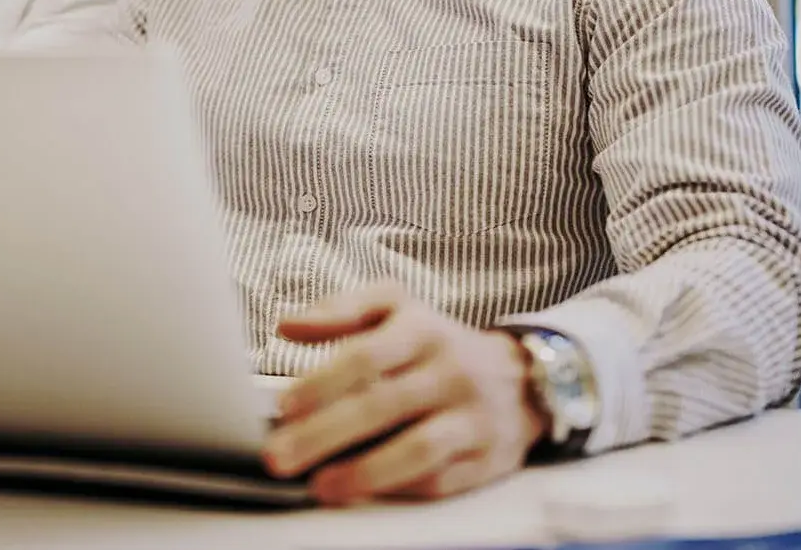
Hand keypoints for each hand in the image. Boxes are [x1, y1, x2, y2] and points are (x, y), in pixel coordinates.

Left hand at [263, 281, 546, 504]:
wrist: (520, 377)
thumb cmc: (438, 343)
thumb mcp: (396, 307)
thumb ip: (340, 310)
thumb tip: (287, 326)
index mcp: (421, 328)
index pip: (367, 355)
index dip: (322, 382)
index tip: (284, 407)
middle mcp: (450, 370)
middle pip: (384, 404)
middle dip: (324, 435)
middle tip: (279, 457)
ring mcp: (472, 415)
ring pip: (418, 448)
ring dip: (364, 472)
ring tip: (320, 486)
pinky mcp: (487, 457)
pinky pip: (441, 479)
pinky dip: (399, 489)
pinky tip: (365, 493)